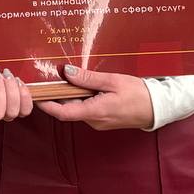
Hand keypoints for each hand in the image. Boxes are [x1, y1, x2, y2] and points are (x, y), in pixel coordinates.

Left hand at [37, 65, 153, 130]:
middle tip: (53, 77)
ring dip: (72, 95)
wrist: (157, 108)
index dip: (47, 105)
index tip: (36, 95)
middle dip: (60, 94)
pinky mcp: (103, 119)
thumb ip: (88, 78)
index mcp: (95, 112)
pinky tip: (86, 85)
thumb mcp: (113, 81)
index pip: (63, 113)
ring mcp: (99, 121)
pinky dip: (81, 97)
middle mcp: (94, 121)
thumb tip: (67, 72)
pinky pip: (86, 108)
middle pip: (68, 108)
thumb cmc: (138, 94)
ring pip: (77, 108)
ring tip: (71, 77)